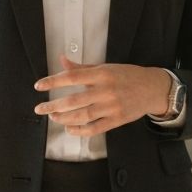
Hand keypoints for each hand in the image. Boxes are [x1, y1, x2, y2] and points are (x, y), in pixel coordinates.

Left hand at [33, 56, 170, 135]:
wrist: (152, 88)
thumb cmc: (127, 76)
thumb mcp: (105, 67)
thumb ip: (82, 68)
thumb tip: (62, 60)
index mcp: (101, 74)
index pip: (72, 77)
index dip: (53, 82)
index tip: (39, 86)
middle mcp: (105, 91)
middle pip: (74, 101)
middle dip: (53, 106)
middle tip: (39, 109)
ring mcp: (111, 107)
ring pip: (82, 116)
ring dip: (64, 118)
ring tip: (53, 117)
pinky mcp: (117, 120)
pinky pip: (95, 129)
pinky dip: (80, 131)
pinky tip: (69, 128)